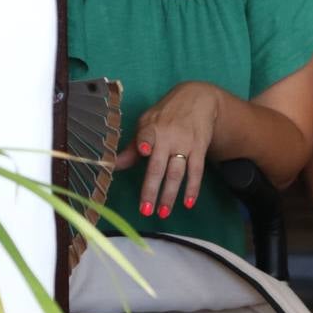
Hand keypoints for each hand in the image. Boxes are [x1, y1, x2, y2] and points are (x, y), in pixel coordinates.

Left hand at [115, 81, 219, 218]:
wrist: (197, 99)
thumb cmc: (166, 115)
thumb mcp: (147, 124)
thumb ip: (133, 146)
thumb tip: (112, 164)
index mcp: (152, 129)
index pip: (147, 135)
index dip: (145, 142)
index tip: (144, 151)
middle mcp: (169, 138)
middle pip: (159, 167)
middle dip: (152, 189)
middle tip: (146, 210)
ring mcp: (185, 145)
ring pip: (177, 174)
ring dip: (170, 195)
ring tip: (163, 213)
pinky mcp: (199, 150)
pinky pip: (196, 172)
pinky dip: (193, 188)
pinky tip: (188, 203)